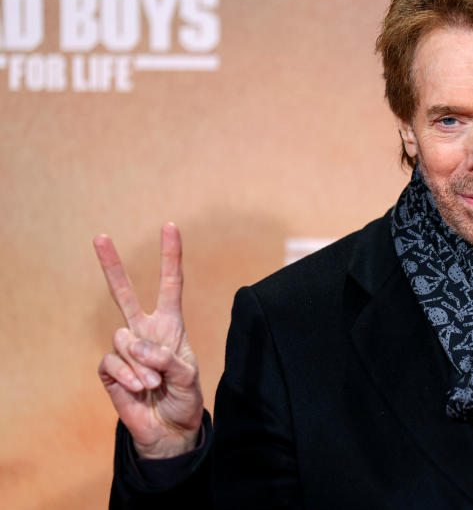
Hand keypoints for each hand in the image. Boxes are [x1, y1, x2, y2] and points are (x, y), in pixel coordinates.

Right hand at [95, 223, 203, 458]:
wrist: (169, 430)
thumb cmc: (184, 398)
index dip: (171, 257)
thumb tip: (134, 344)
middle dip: (112, 266)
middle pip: (125, 294)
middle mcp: (145, 331)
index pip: (171, 285)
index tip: (170, 227)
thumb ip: (166, 357)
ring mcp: (125, 350)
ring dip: (142, 364)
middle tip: (100, 236)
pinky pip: (113, 363)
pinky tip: (139, 389)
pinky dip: (129, 377)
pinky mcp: (110, 371)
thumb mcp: (188, 377)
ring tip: (154, 381)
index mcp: (170, 325)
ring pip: (124, 340)